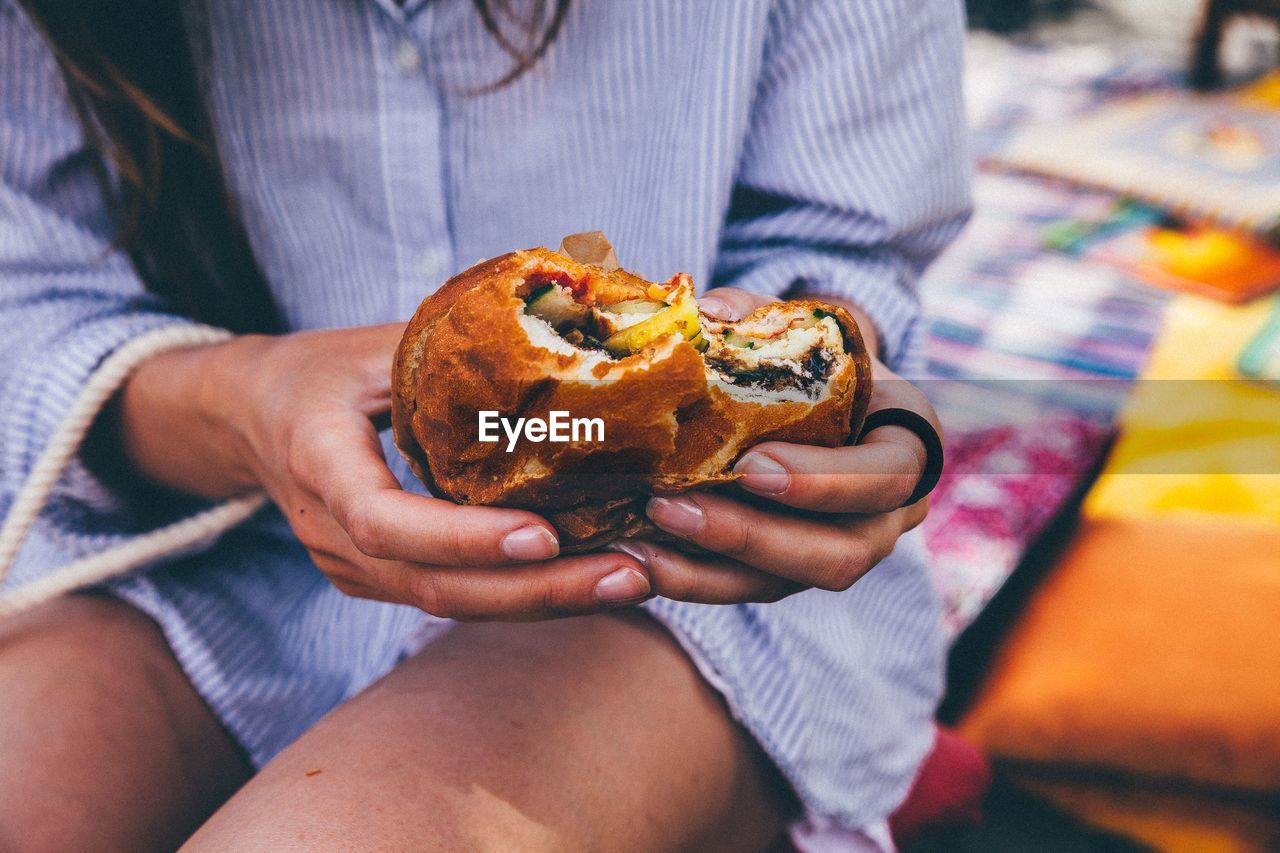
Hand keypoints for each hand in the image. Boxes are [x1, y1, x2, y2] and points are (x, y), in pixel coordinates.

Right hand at [116, 325, 649, 619]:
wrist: (249, 418)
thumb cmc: (318, 371)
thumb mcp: (371, 345)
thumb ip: (448, 351)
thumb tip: (563, 332)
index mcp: (317, 462)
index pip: (384, 521)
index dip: (463, 537)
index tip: (543, 535)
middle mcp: (329, 534)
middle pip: (434, 585)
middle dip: (536, 588)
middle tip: (628, 571)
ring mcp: (351, 569)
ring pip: (450, 604)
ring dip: (544, 601)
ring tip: (629, 580)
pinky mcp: (378, 581)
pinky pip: (454, 598)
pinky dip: (522, 594)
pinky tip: (590, 580)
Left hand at [609, 287, 935, 603]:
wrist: (817, 402)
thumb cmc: (815, 361)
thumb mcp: (799, 329)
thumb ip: (757, 316)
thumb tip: (705, 312)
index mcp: (909, 448)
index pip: (885, 477)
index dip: (822, 480)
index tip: (751, 463)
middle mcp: (886, 516)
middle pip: (838, 553)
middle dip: (751, 537)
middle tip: (670, 507)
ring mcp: (840, 551)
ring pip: (786, 585)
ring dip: (707, 572)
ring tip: (639, 547)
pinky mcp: (790, 574)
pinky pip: (745, 591)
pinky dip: (689, 581)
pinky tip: (636, 564)